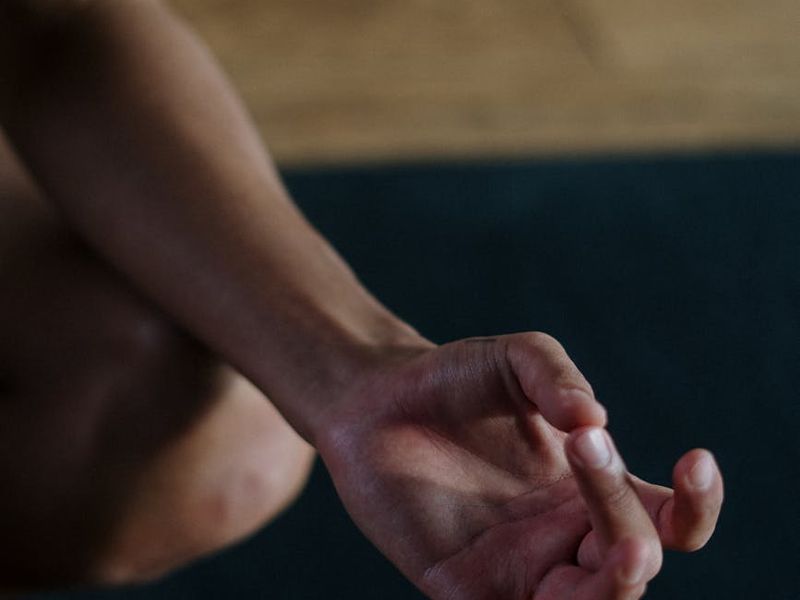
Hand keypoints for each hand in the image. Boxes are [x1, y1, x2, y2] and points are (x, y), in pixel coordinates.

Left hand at [316, 333, 722, 598]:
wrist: (374, 401)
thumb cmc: (453, 380)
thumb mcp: (514, 359)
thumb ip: (557, 377)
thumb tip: (596, 421)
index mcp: (588, 490)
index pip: (668, 519)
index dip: (696, 503)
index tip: (695, 458)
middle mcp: (563, 537)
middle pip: (634, 559)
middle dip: (629, 516)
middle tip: (587, 447)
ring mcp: (518, 570)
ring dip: (617, 586)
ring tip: (623, 545)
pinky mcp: (466, 591)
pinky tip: (544, 588)